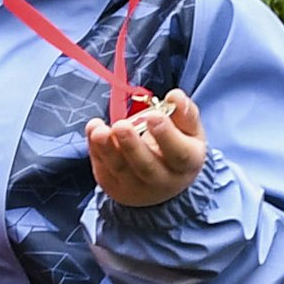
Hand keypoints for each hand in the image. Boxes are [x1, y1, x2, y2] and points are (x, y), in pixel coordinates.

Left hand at [84, 85, 205, 208]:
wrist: (162, 182)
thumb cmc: (178, 148)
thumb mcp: (189, 131)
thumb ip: (185, 112)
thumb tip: (175, 96)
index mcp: (187, 164)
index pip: (179, 154)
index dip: (167, 136)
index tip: (154, 116)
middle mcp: (163, 181)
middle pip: (146, 167)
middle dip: (132, 146)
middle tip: (121, 126)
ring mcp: (136, 187)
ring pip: (119, 169)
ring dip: (107, 149)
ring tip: (99, 130)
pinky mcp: (114, 185)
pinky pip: (103, 168)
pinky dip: (95, 149)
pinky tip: (93, 130)